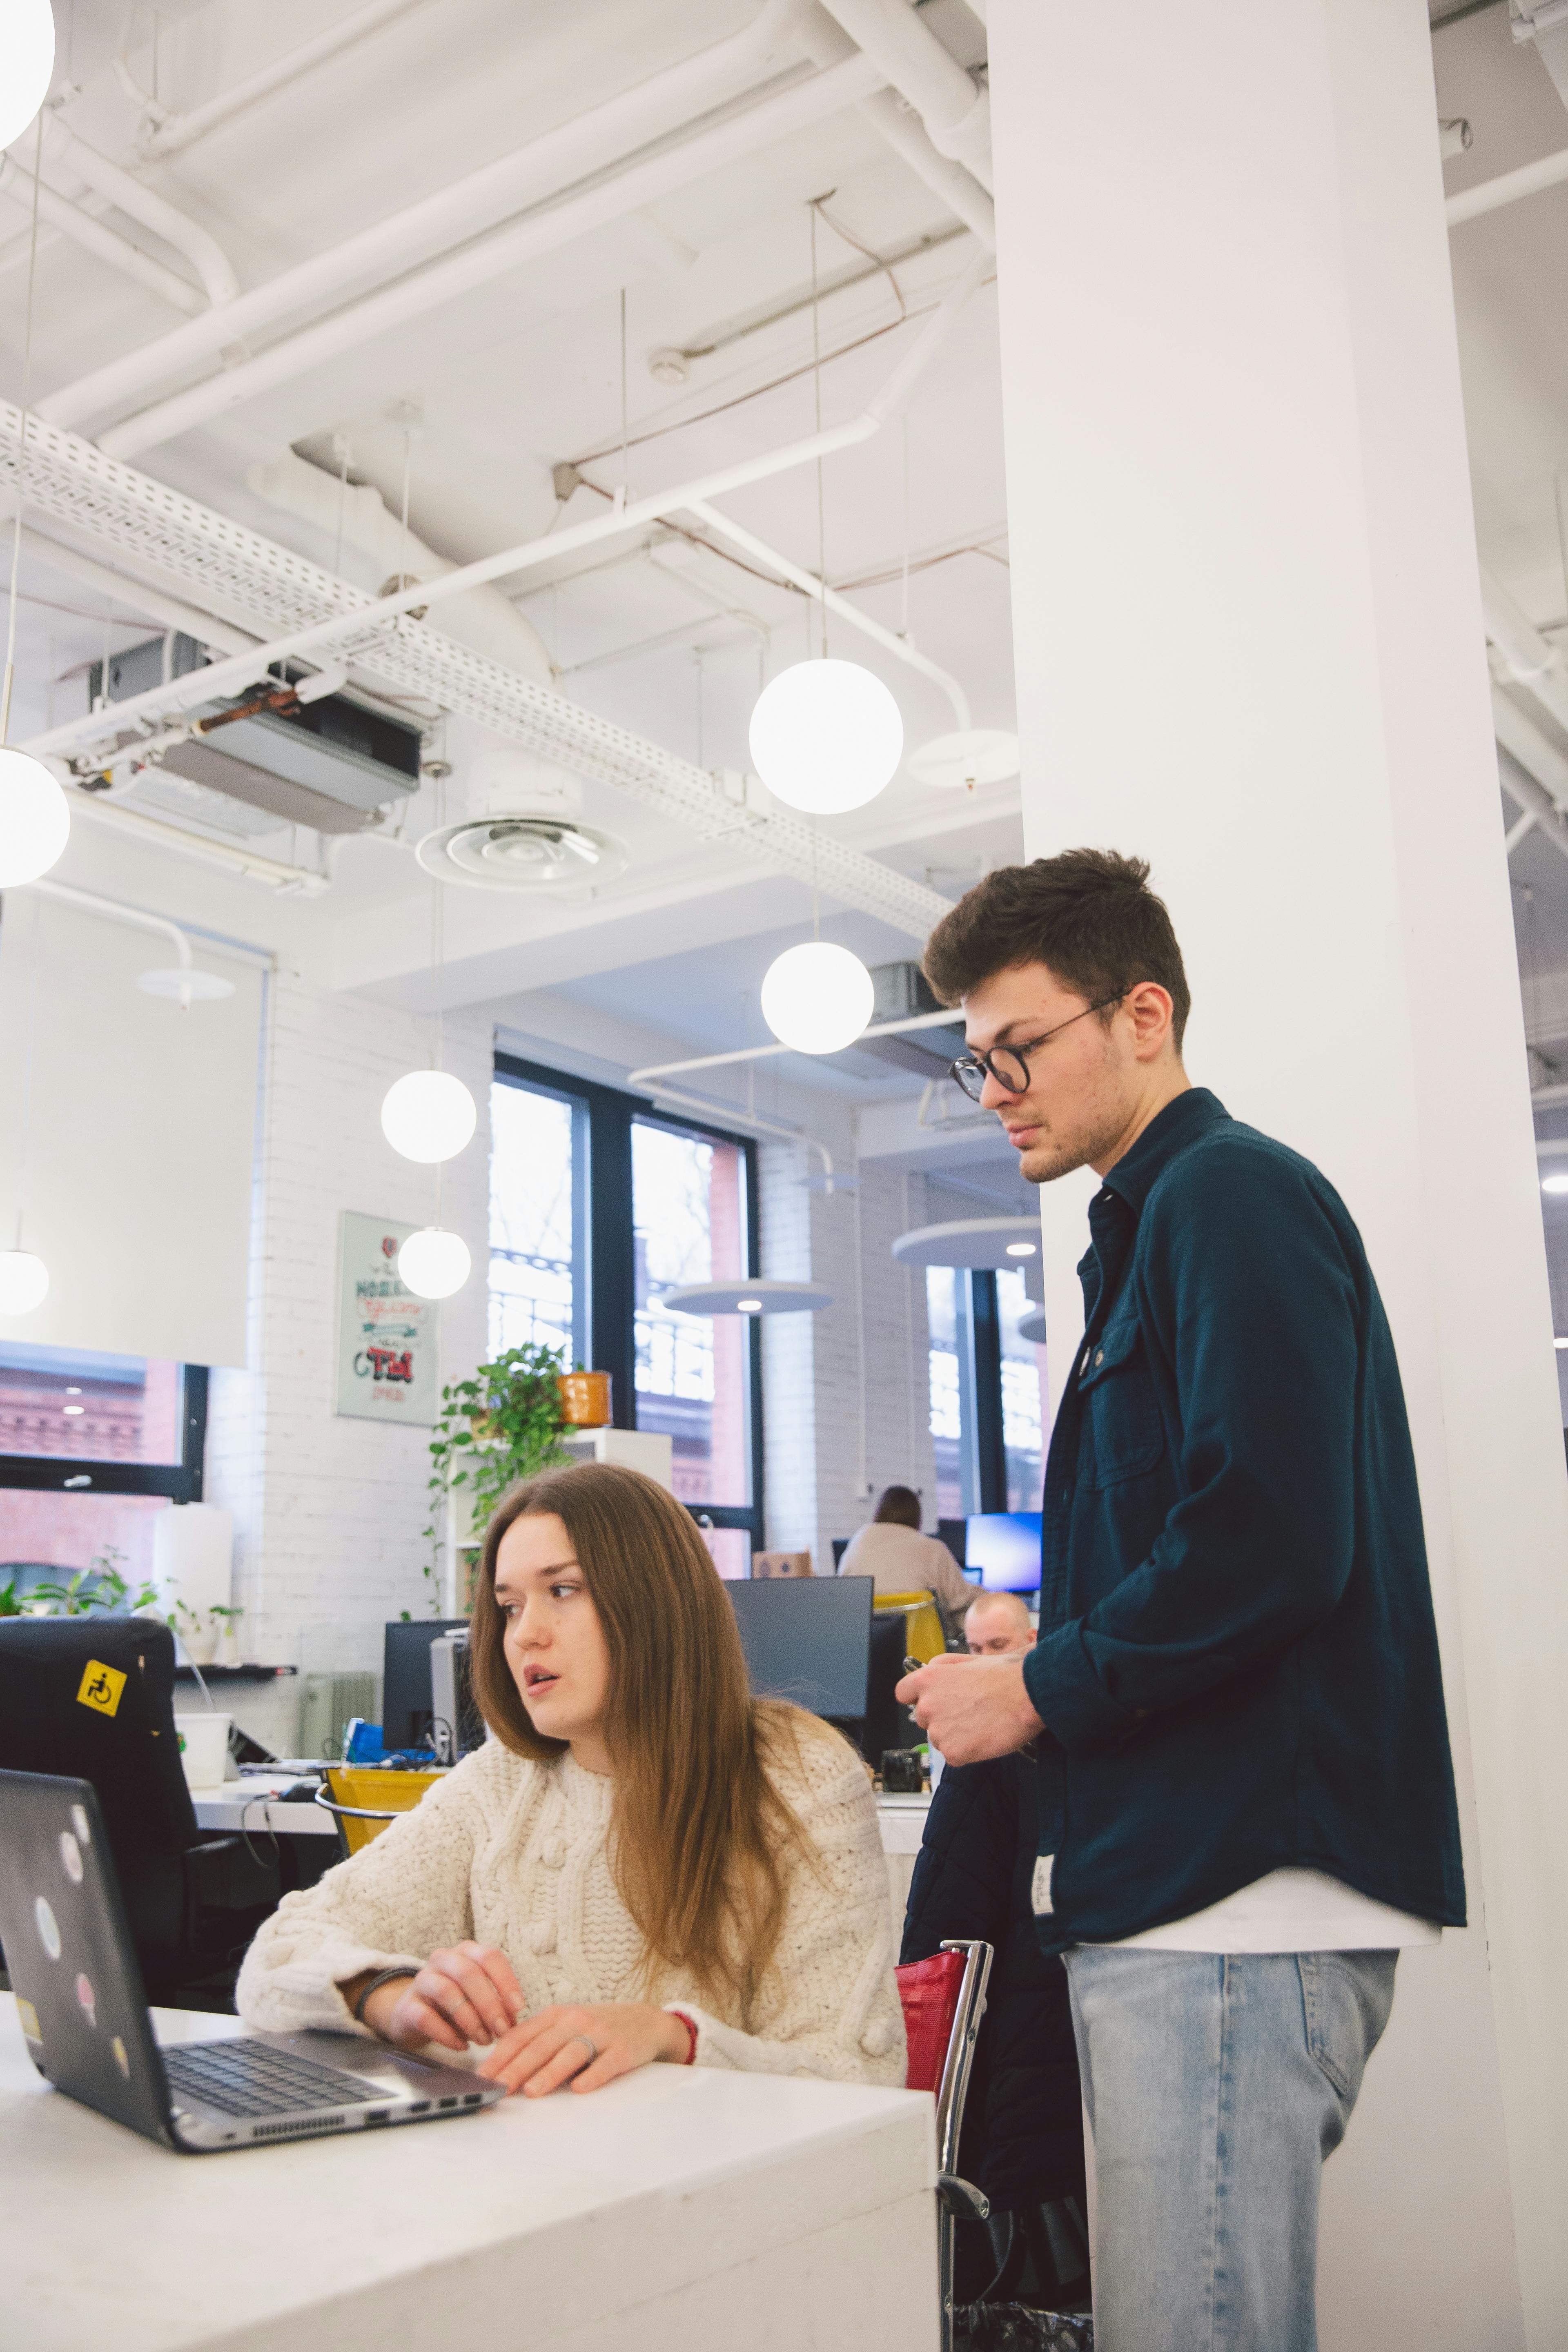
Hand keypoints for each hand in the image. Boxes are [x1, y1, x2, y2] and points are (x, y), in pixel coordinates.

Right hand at [357, 1942, 524, 2051]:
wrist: (413, 2015)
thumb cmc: (455, 2004)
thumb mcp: (478, 1999)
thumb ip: (497, 2005)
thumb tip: (512, 2020)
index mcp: (466, 1952)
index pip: (489, 1956)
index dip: (506, 1981)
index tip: (518, 2008)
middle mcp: (443, 1960)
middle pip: (469, 1973)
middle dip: (489, 2004)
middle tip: (501, 2031)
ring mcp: (422, 1980)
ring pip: (447, 1992)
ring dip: (470, 2020)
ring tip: (483, 2040)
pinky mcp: (407, 2006)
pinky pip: (426, 2018)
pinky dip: (447, 2035)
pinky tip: (461, 2045)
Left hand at [476, 2002, 689, 2096]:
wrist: (645, 2022)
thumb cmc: (596, 2029)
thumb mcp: (564, 2027)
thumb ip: (537, 2042)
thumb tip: (500, 2068)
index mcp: (555, 2015)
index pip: (521, 2036)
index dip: (500, 2057)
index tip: (483, 2078)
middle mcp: (575, 2020)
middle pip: (541, 2045)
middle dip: (517, 2068)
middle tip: (498, 2089)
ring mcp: (600, 2034)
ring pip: (570, 2052)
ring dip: (549, 2072)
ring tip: (532, 2091)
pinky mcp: (622, 2049)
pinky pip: (605, 2064)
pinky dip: (592, 2076)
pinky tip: (580, 2088)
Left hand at [895, 1651, 1042, 1764]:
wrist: (1028, 1695)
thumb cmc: (1004, 1675)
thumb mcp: (967, 1659)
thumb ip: (942, 1667)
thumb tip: (931, 1671)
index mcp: (928, 1679)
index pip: (903, 1693)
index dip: (918, 1697)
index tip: (931, 1701)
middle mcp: (928, 1705)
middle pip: (924, 1719)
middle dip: (942, 1718)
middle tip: (969, 1713)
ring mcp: (939, 1731)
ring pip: (940, 1739)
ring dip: (956, 1735)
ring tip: (981, 1723)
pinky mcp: (953, 1753)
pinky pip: (954, 1756)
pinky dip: (968, 1751)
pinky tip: (984, 1737)